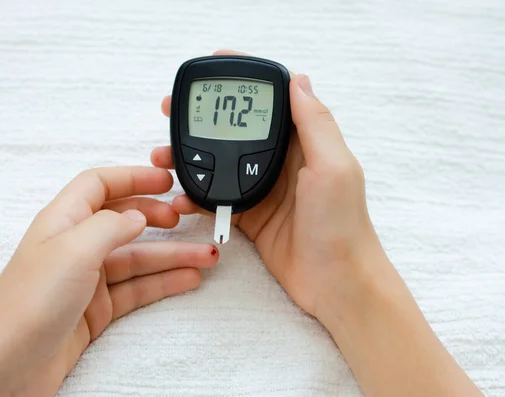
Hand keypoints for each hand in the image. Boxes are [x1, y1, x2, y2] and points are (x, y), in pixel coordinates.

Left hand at [0, 167, 218, 396]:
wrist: (5, 369)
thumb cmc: (27, 305)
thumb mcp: (73, 250)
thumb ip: (110, 225)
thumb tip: (138, 214)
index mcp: (62, 221)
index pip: (100, 184)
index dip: (133, 177)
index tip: (166, 180)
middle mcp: (75, 246)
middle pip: (125, 221)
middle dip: (158, 217)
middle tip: (187, 217)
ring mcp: (86, 279)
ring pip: (138, 259)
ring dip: (173, 256)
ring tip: (206, 256)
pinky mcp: (95, 310)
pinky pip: (137, 289)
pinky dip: (164, 283)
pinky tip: (187, 279)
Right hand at [152, 50, 381, 320]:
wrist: (337, 284)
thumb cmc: (342, 225)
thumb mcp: (333, 167)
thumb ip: (314, 123)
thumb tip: (297, 79)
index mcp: (305, 142)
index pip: (272, 100)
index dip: (244, 81)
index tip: (215, 65)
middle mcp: (283, 160)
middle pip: (237, 128)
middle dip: (204, 117)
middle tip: (173, 111)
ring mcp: (264, 188)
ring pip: (220, 162)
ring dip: (190, 156)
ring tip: (162, 156)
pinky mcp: (251, 214)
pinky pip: (217, 197)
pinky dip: (196, 196)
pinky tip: (179, 197)